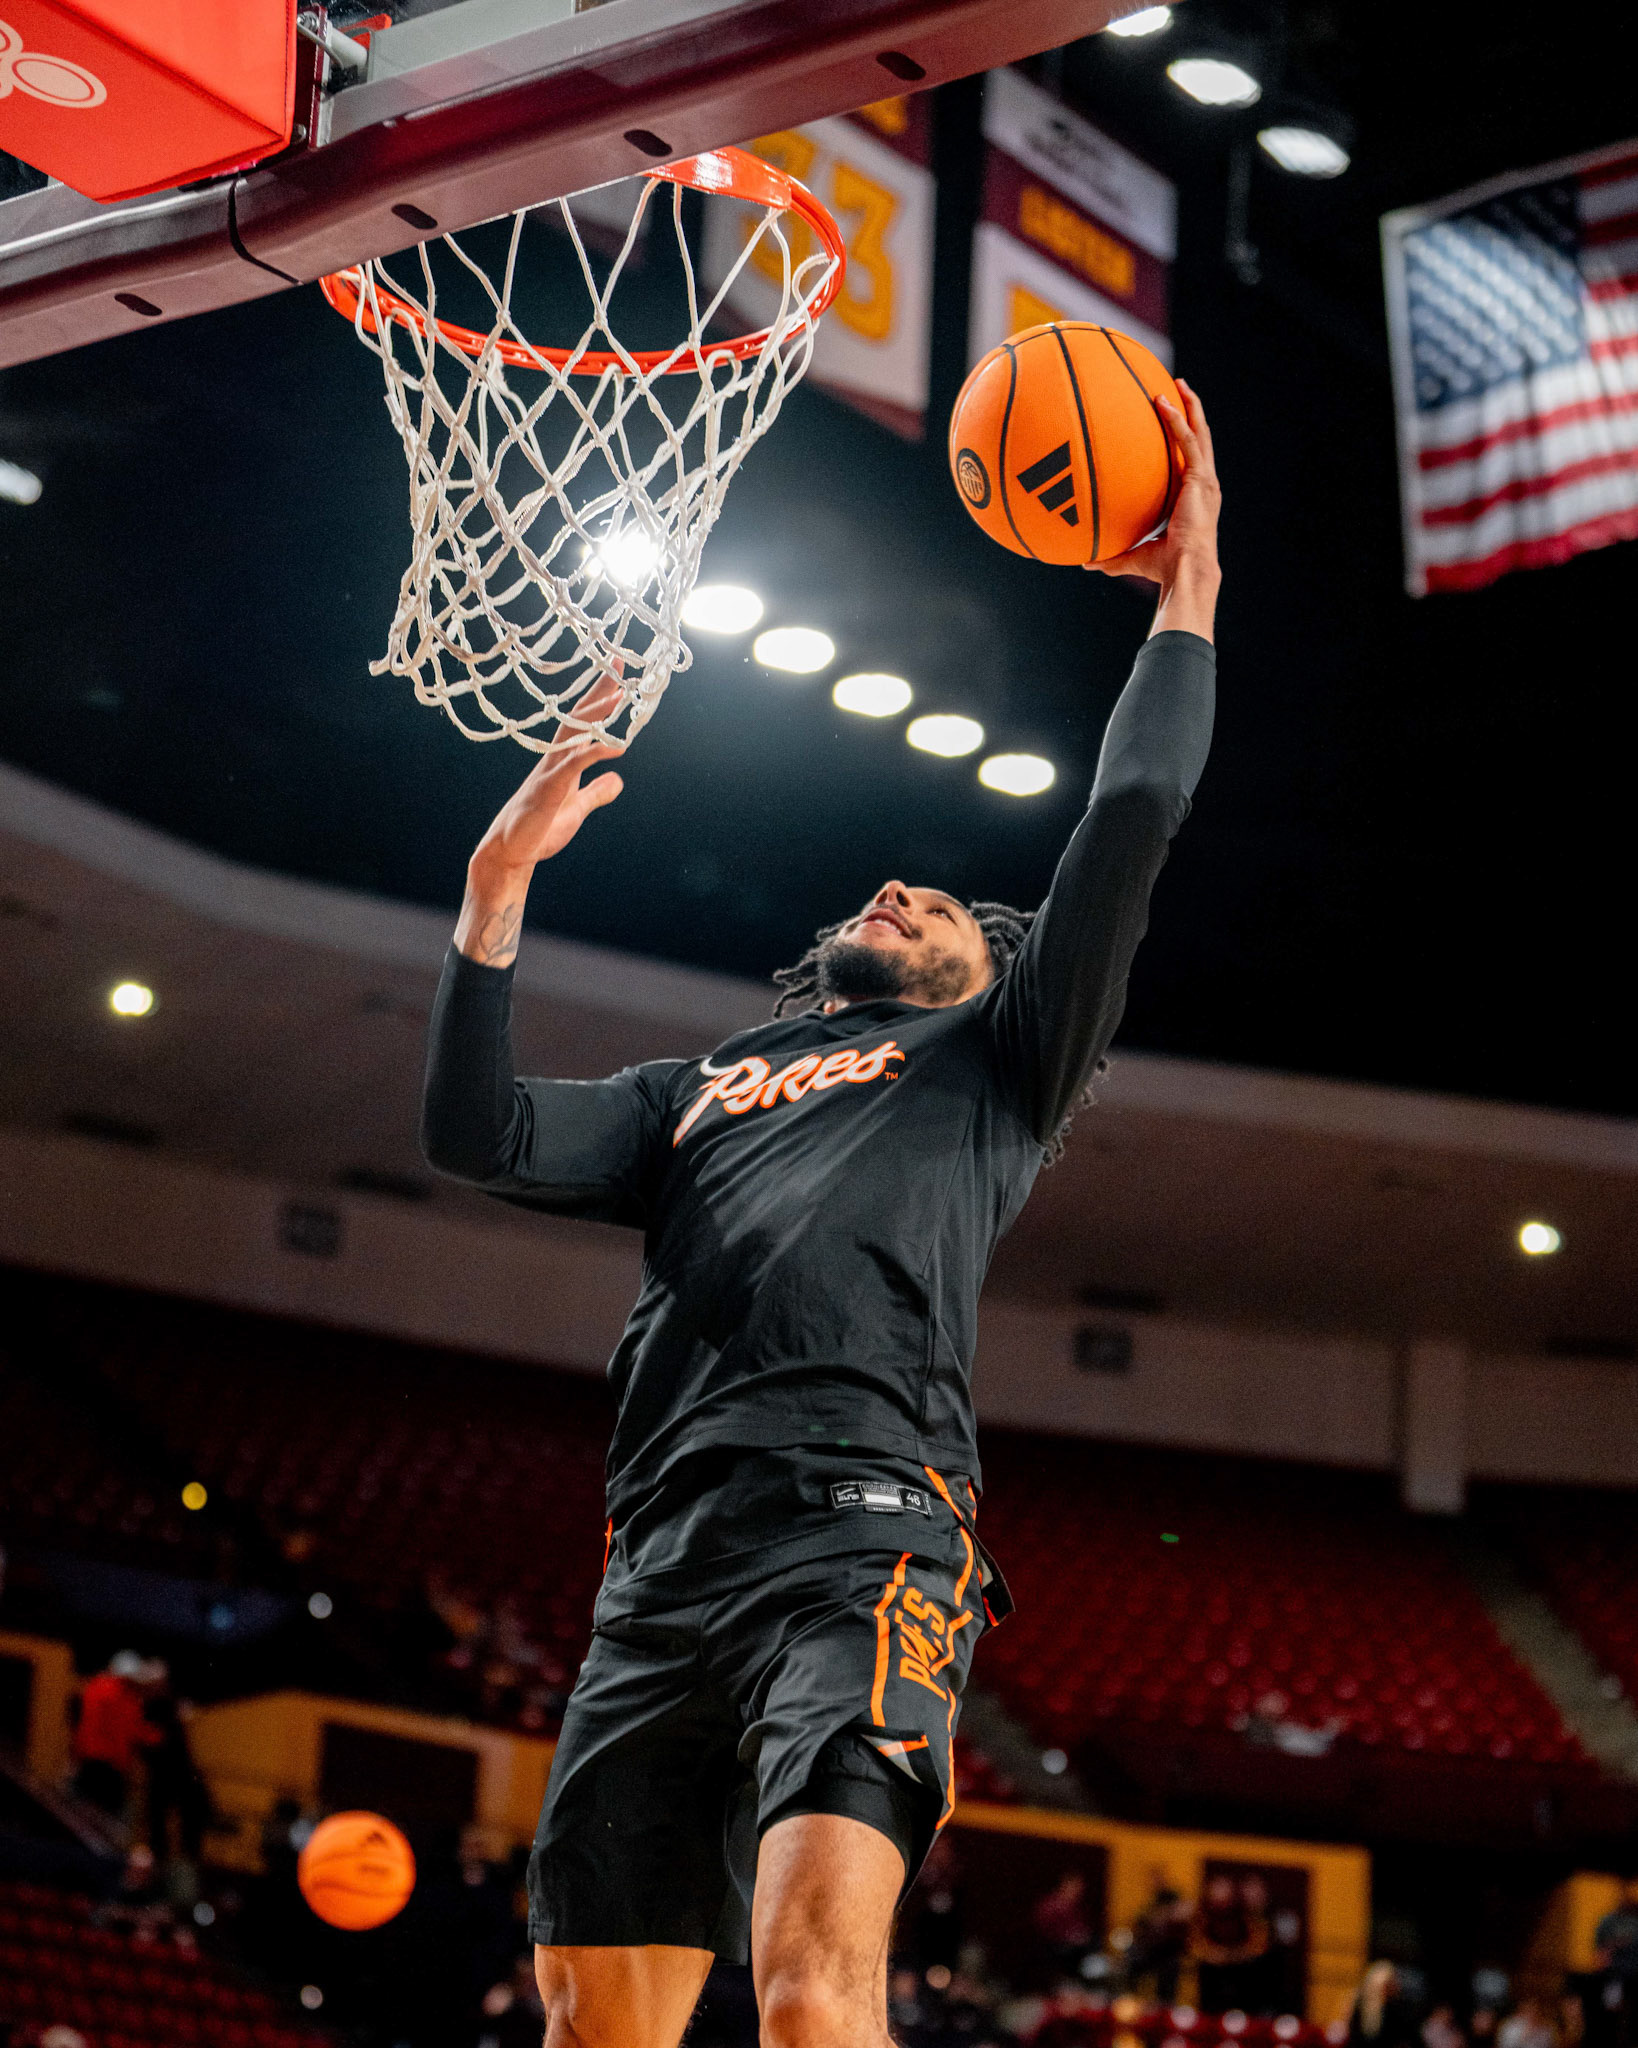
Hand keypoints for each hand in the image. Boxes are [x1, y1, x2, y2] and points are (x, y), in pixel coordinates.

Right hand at [455, 673, 626, 966]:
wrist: (510, 853)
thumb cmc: (538, 830)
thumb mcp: (576, 808)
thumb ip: (596, 793)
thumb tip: (617, 781)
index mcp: (560, 761)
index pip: (582, 722)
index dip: (600, 698)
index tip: (617, 673)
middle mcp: (553, 759)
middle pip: (577, 717)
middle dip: (599, 691)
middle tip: (618, 663)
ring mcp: (548, 772)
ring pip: (574, 735)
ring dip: (596, 714)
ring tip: (619, 694)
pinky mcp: (548, 791)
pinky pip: (572, 767)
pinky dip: (593, 754)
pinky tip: (616, 747)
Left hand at [1088, 377, 1220, 639]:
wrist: (1186, 571)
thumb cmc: (1164, 569)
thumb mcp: (1134, 557)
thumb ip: (1111, 557)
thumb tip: (1084, 563)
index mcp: (1194, 498)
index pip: (1190, 462)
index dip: (1184, 441)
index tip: (1173, 423)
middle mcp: (1204, 485)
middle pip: (1200, 438)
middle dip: (1191, 411)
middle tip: (1178, 389)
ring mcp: (1205, 481)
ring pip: (1200, 433)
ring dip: (1188, 406)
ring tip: (1177, 384)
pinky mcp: (1200, 480)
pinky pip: (1188, 442)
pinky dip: (1177, 420)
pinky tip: (1163, 403)